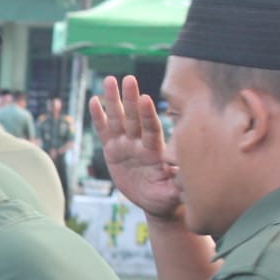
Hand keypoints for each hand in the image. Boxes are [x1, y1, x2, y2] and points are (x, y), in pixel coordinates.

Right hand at [88, 75, 180, 218]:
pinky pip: (104, 131)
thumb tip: (185, 179)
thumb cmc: (167, 197)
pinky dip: (98, 117)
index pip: (152, 130)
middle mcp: (140, 143)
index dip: (148, 115)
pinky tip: (94, 101)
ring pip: (119, 119)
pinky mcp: (113, 150)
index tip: (146, 99)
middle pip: (134, 117)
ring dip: (113, 100)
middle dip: (131, 98)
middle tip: (128, 79)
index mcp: (155, 151)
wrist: (156, 200)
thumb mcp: (173, 194)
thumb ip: (177, 185)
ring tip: (109, 80)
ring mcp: (126, 145)